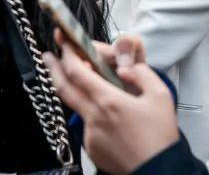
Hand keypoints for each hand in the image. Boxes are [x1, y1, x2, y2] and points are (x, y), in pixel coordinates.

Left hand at [45, 32, 177, 174]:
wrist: (159, 170)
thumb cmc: (160, 136)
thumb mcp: (160, 95)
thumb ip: (141, 73)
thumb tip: (124, 68)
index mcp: (109, 101)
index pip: (77, 72)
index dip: (68, 55)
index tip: (65, 45)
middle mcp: (94, 118)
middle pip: (63, 88)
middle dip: (53, 69)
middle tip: (48, 56)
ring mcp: (90, 135)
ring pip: (77, 107)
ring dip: (76, 92)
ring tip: (86, 85)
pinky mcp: (92, 149)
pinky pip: (88, 126)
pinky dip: (93, 115)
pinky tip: (109, 117)